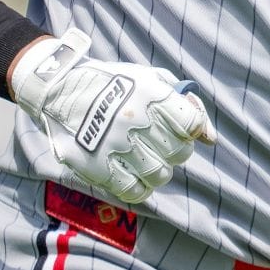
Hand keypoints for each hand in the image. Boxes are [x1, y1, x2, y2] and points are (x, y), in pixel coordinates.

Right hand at [11, 29, 215, 204]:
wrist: (59, 88)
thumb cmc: (112, 84)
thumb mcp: (150, 78)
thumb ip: (184, 104)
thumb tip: (210, 138)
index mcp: (151, 95)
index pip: (192, 124)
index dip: (191, 130)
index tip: (180, 129)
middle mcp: (136, 120)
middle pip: (179, 152)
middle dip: (176, 151)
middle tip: (161, 145)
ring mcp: (116, 145)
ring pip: (160, 174)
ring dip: (158, 170)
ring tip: (146, 159)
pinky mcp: (97, 166)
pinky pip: (134, 190)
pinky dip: (139, 187)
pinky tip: (132, 174)